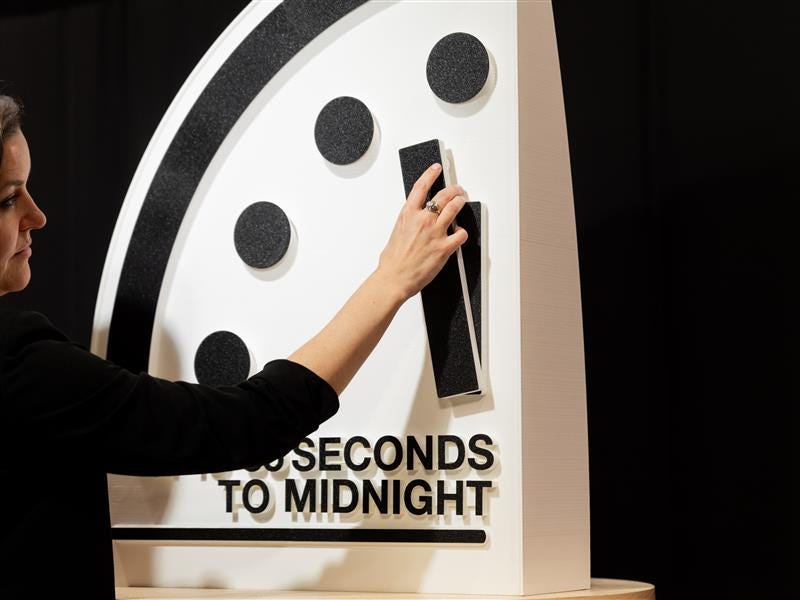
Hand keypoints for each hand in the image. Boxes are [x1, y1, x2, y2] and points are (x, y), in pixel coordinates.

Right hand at [377, 163, 467, 301]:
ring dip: (461, 202)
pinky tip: (460, 233)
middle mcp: (423, 220)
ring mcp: (435, 233)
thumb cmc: (392, 261)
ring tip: (462, 201)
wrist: (394, 278)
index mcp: (408, 215)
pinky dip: (463, 232)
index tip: (436, 168)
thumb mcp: (396, 232)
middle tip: (458, 189)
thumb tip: (413, 222)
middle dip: (454, 189)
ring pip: (455, 208)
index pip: (421, 187)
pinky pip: (461, 234)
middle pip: (444, 195)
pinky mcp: (444, 247)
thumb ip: (408, 223)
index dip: (430, 174)